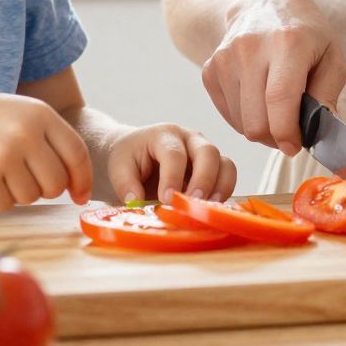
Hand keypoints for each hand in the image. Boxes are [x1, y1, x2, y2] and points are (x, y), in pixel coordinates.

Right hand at [0, 91, 92, 209]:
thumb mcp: (18, 114)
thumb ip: (49, 139)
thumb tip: (77, 183)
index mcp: (40, 113)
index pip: (77, 153)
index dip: (82, 179)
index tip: (80, 195)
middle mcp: (25, 133)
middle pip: (56, 183)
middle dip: (45, 189)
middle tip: (24, 179)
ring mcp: (4, 156)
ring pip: (31, 197)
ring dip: (17, 192)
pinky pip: (5, 204)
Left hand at [105, 123, 237, 202]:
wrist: (136, 153)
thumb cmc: (128, 159)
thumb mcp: (118, 167)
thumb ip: (125, 183)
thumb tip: (136, 201)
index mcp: (165, 135)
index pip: (174, 154)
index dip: (172, 177)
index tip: (167, 200)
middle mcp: (190, 139)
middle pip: (208, 152)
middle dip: (203, 180)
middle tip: (193, 203)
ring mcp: (204, 153)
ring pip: (225, 164)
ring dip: (220, 188)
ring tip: (209, 210)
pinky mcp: (213, 169)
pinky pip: (227, 178)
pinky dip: (223, 194)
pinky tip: (211, 211)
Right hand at [200, 0, 345, 154]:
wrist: (261, 6)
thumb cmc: (305, 34)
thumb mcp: (332, 56)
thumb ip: (328, 94)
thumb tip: (319, 132)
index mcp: (287, 42)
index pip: (280, 99)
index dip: (287, 133)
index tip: (295, 146)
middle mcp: (250, 48)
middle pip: (257, 121)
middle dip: (276, 137)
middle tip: (291, 129)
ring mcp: (225, 58)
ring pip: (241, 124)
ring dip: (262, 129)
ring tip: (277, 111)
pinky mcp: (210, 70)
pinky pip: (228, 116)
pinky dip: (245, 119)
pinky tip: (259, 101)